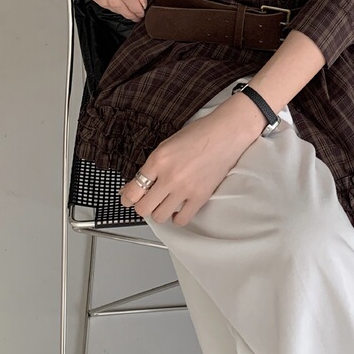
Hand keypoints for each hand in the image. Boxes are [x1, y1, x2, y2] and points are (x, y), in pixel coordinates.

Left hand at [118, 93, 265, 225]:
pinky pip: (181, 219)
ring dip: (158, 212)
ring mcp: (185, 189)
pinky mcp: (200, 196)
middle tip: (146, 201)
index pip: (132, 190)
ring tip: (164, 204)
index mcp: (158, 160)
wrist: (226, 133)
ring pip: (159, 216)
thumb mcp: (167, 145)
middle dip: (141, 206)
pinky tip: (177, 209)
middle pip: (143, 208)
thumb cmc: (199, 134)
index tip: (128, 199)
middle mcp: (169, 176)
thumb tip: (136, 184)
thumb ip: (152, 166)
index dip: (127, 198)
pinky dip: (176, 218)